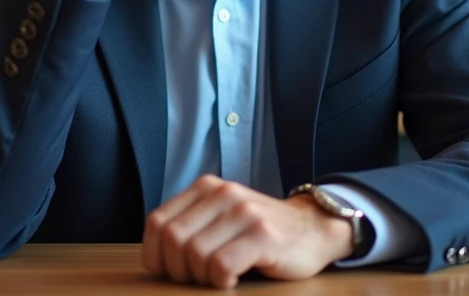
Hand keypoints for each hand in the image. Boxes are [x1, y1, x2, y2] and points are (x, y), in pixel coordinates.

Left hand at [142, 175, 353, 288]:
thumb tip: (155, 258)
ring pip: (195, 253)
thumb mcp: (221, 218)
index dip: (155, 255)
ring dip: (201, 278)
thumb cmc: (260, 233)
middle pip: (173, 240)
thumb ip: (191, 226)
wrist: (313, 229)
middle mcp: (223, 193)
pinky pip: (222, 265)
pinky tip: (232, 281)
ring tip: (217, 279)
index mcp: (206, 188)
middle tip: (197, 280)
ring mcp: (244, 212)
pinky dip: (221, 281)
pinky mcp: (263, 235)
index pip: (157, 222)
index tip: (169, 272)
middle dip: (178, 270)